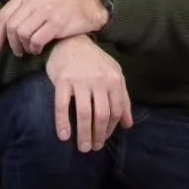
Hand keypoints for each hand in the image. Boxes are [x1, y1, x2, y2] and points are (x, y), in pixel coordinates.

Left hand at [0, 0, 107, 56]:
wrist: (90, 7)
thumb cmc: (61, 8)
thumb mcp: (36, 6)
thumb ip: (15, 17)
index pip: (3, 14)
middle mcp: (35, 0)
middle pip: (11, 25)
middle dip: (10, 43)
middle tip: (17, 52)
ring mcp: (46, 10)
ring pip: (22, 33)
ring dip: (24, 46)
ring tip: (29, 50)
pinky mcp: (57, 22)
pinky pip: (37, 40)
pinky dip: (35, 48)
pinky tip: (38, 50)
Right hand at [44, 36, 133, 151]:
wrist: (70, 40)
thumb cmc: (94, 61)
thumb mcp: (114, 75)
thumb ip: (123, 99)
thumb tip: (127, 125)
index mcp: (114, 80)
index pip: (116, 111)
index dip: (111, 128)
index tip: (104, 138)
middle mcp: (98, 81)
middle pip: (101, 115)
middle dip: (99, 135)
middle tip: (94, 148)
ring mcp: (79, 80)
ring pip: (83, 113)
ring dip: (84, 134)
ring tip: (83, 147)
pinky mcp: (62, 80)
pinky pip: (61, 105)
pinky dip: (62, 122)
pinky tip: (63, 136)